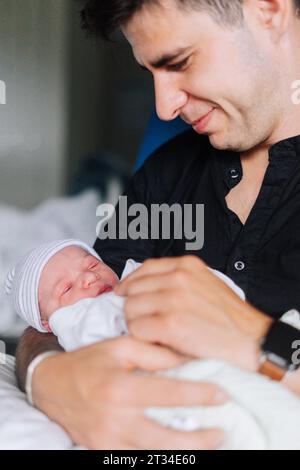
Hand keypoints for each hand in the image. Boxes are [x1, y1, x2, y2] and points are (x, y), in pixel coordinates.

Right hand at [32, 337, 227, 449]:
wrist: (52, 386)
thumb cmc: (89, 362)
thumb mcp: (120, 347)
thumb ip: (154, 353)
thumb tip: (187, 361)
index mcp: (120, 388)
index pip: (169, 393)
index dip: (199, 395)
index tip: (222, 395)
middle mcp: (115, 419)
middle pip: (166, 439)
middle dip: (200, 439)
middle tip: (222, 431)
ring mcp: (108, 441)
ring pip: (155, 456)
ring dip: (186, 452)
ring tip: (208, 443)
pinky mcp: (104, 451)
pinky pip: (137, 458)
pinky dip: (161, 456)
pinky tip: (179, 448)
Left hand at [115, 256, 272, 370]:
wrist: (252, 340)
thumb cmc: (229, 317)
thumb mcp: (205, 284)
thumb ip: (177, 280)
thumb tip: (143, 288)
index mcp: (186, 265)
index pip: (144, 268)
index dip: (131, 283)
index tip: (124, 294)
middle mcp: (178, 277)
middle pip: (133, 290)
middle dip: (135, 308)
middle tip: (147, 322)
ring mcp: (174, 299)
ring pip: (131, 310)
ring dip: (138, 325)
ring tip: (155, 334)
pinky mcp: (171, 323)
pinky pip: (137, 329)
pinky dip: (143, 339)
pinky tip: (158, 343)